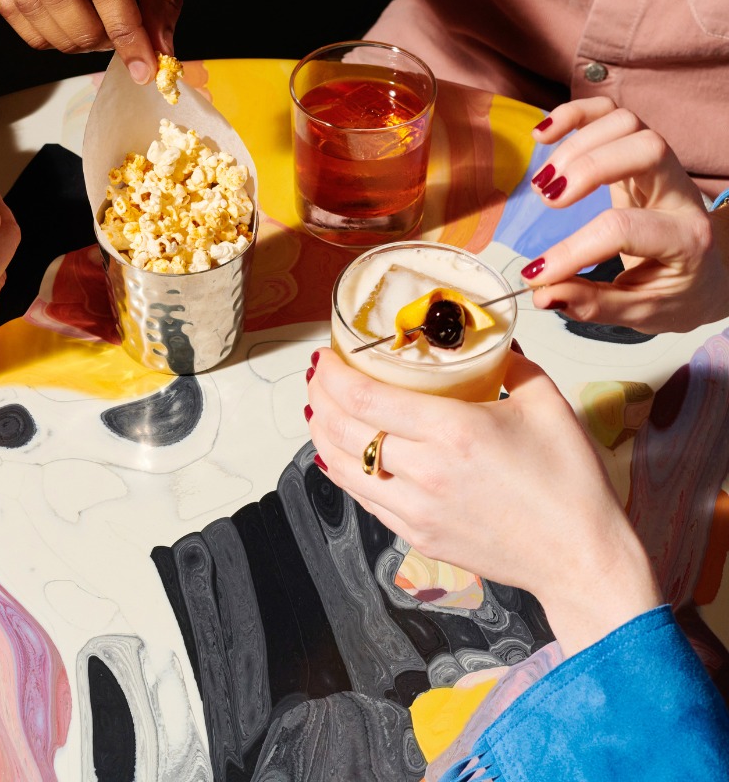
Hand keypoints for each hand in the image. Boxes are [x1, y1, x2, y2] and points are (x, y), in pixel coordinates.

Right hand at [0, 0, 188, 80]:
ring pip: (26, 1)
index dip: (122, 29)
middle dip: (88, 35)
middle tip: (116, 45)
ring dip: (64, 37)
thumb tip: (159, 51)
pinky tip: (67, 28)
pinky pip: (10, 1)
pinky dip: (38, 30)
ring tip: (96, 37)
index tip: (142, 65)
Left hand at [305, 347, 660, 655]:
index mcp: (453, 430)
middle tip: (320, 376)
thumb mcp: (547, 405)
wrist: (580, 558)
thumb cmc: (570, 482)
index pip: (366, 398)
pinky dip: (342, 470)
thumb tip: (490, 343)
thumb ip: (512, 364)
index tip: (325, 355)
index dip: (333, 374)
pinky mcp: (417, 534)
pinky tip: (340, 452)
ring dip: (322, 433)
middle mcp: (425, 470)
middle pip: (343, 429)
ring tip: (321, 408)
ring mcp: (416, 508)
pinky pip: (363, 497)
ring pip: (343, 466)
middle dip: (320, 396)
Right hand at [523, 96, 728, 332]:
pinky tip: (542, 136)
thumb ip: (594, 304)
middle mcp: (679, 193)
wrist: (707, 271)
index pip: (625, 229)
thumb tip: (543, 294)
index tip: (535, 274)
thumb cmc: (675, 292)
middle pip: (644, 148)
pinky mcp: (637, 155)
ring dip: (576, 145)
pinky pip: (611, 114)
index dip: (572, 251)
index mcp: (685, 239)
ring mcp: (661, 168)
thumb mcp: (642, 313)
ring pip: (626, 123)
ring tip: (543, 184)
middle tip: (547, 202)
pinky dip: (574, 115)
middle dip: (586, 169)